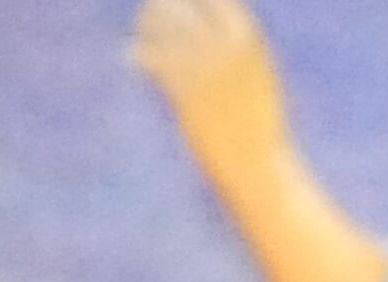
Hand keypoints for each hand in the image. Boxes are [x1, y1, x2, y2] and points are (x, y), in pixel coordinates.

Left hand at [133, 0, 293, 183]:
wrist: (253, 159)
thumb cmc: (257, 122)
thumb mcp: (257, 74)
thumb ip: (239, 48)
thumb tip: (227, 34)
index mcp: (246, 36)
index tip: (180, 1)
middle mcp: (225, 45)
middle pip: (186, 7)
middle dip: (164, 4)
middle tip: (150, 8)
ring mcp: (204, 68)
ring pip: (167, 31)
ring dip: (148, 26)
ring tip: (140, 29)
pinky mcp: (185, 93)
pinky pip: (157, 62)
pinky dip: (140, 55)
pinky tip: (130, 55)